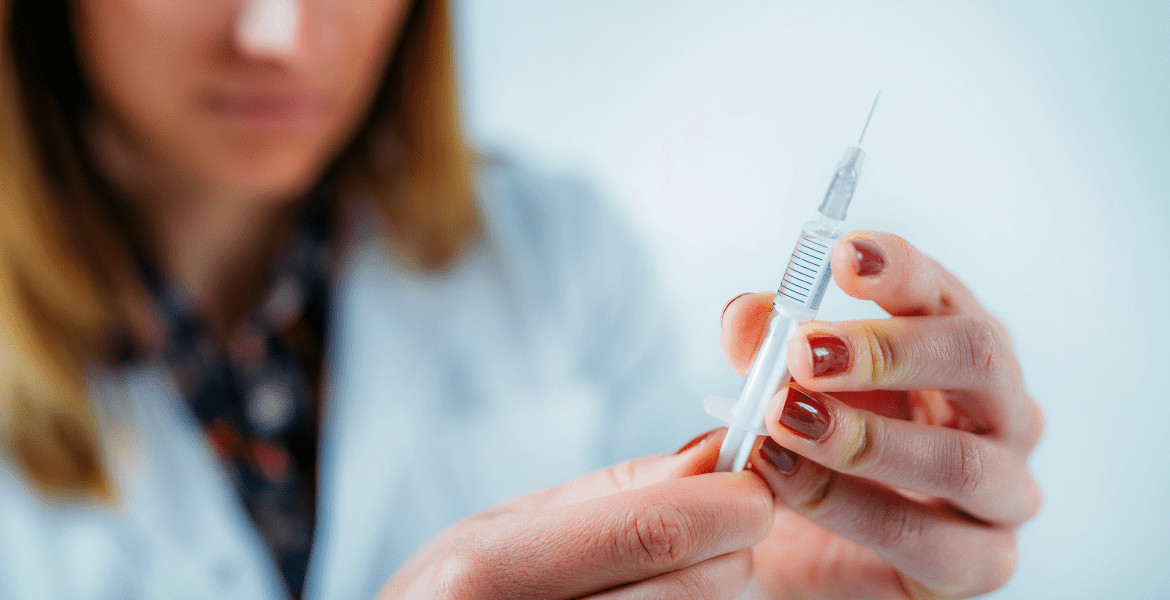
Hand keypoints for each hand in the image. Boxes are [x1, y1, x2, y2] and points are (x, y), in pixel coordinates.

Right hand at [378, 432, 772, 598]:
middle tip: (724, 526)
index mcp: (488, 572)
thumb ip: (613, 492)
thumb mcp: (502, 527)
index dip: (727, 503)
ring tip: (662, 573)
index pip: (653, 533)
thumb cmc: (450, 597)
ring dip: (709, 590)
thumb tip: (713, 453)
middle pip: (694, 588)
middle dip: (732, 549)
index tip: (752, 484)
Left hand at [720, 231, 1042, 598]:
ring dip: (863, 439)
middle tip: (804, 352)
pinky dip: (851, 507)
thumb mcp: (777, 392)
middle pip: (979, 357)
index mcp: (954, 347)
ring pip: (959, 459)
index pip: (943, 290)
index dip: (897, 267)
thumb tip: (745, 314)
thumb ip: (764, 351)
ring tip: (783, 422)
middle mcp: (999, 409)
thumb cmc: (811, 452)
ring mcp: (1004, 487)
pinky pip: (930, 540)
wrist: (800, 550)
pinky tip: (791, 483)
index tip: (840, 254)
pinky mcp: (982, 561)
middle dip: (886, 350)